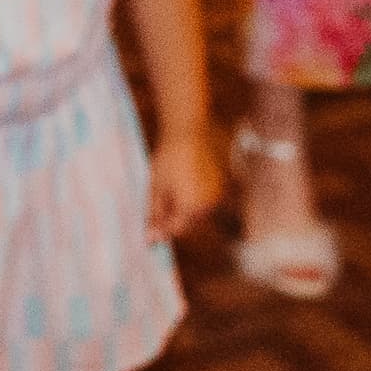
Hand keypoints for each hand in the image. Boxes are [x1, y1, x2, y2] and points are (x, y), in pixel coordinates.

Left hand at [148, 125, 223, 242]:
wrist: (188, 130)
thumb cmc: (168, 158)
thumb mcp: (156, 188)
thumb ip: (155, 216)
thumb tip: (151, 240)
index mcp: (192, 208)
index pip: (176, 230)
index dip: (162, 230)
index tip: (150, 230)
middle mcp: (209, 205)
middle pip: (188, 223)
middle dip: (173, 219)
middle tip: (159, 204)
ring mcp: (217, 195)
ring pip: (197, 212)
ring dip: (184, 208)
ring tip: (170, 187)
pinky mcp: (220, 184)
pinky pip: (205, 199)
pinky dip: (193, 197)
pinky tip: (183, 181)